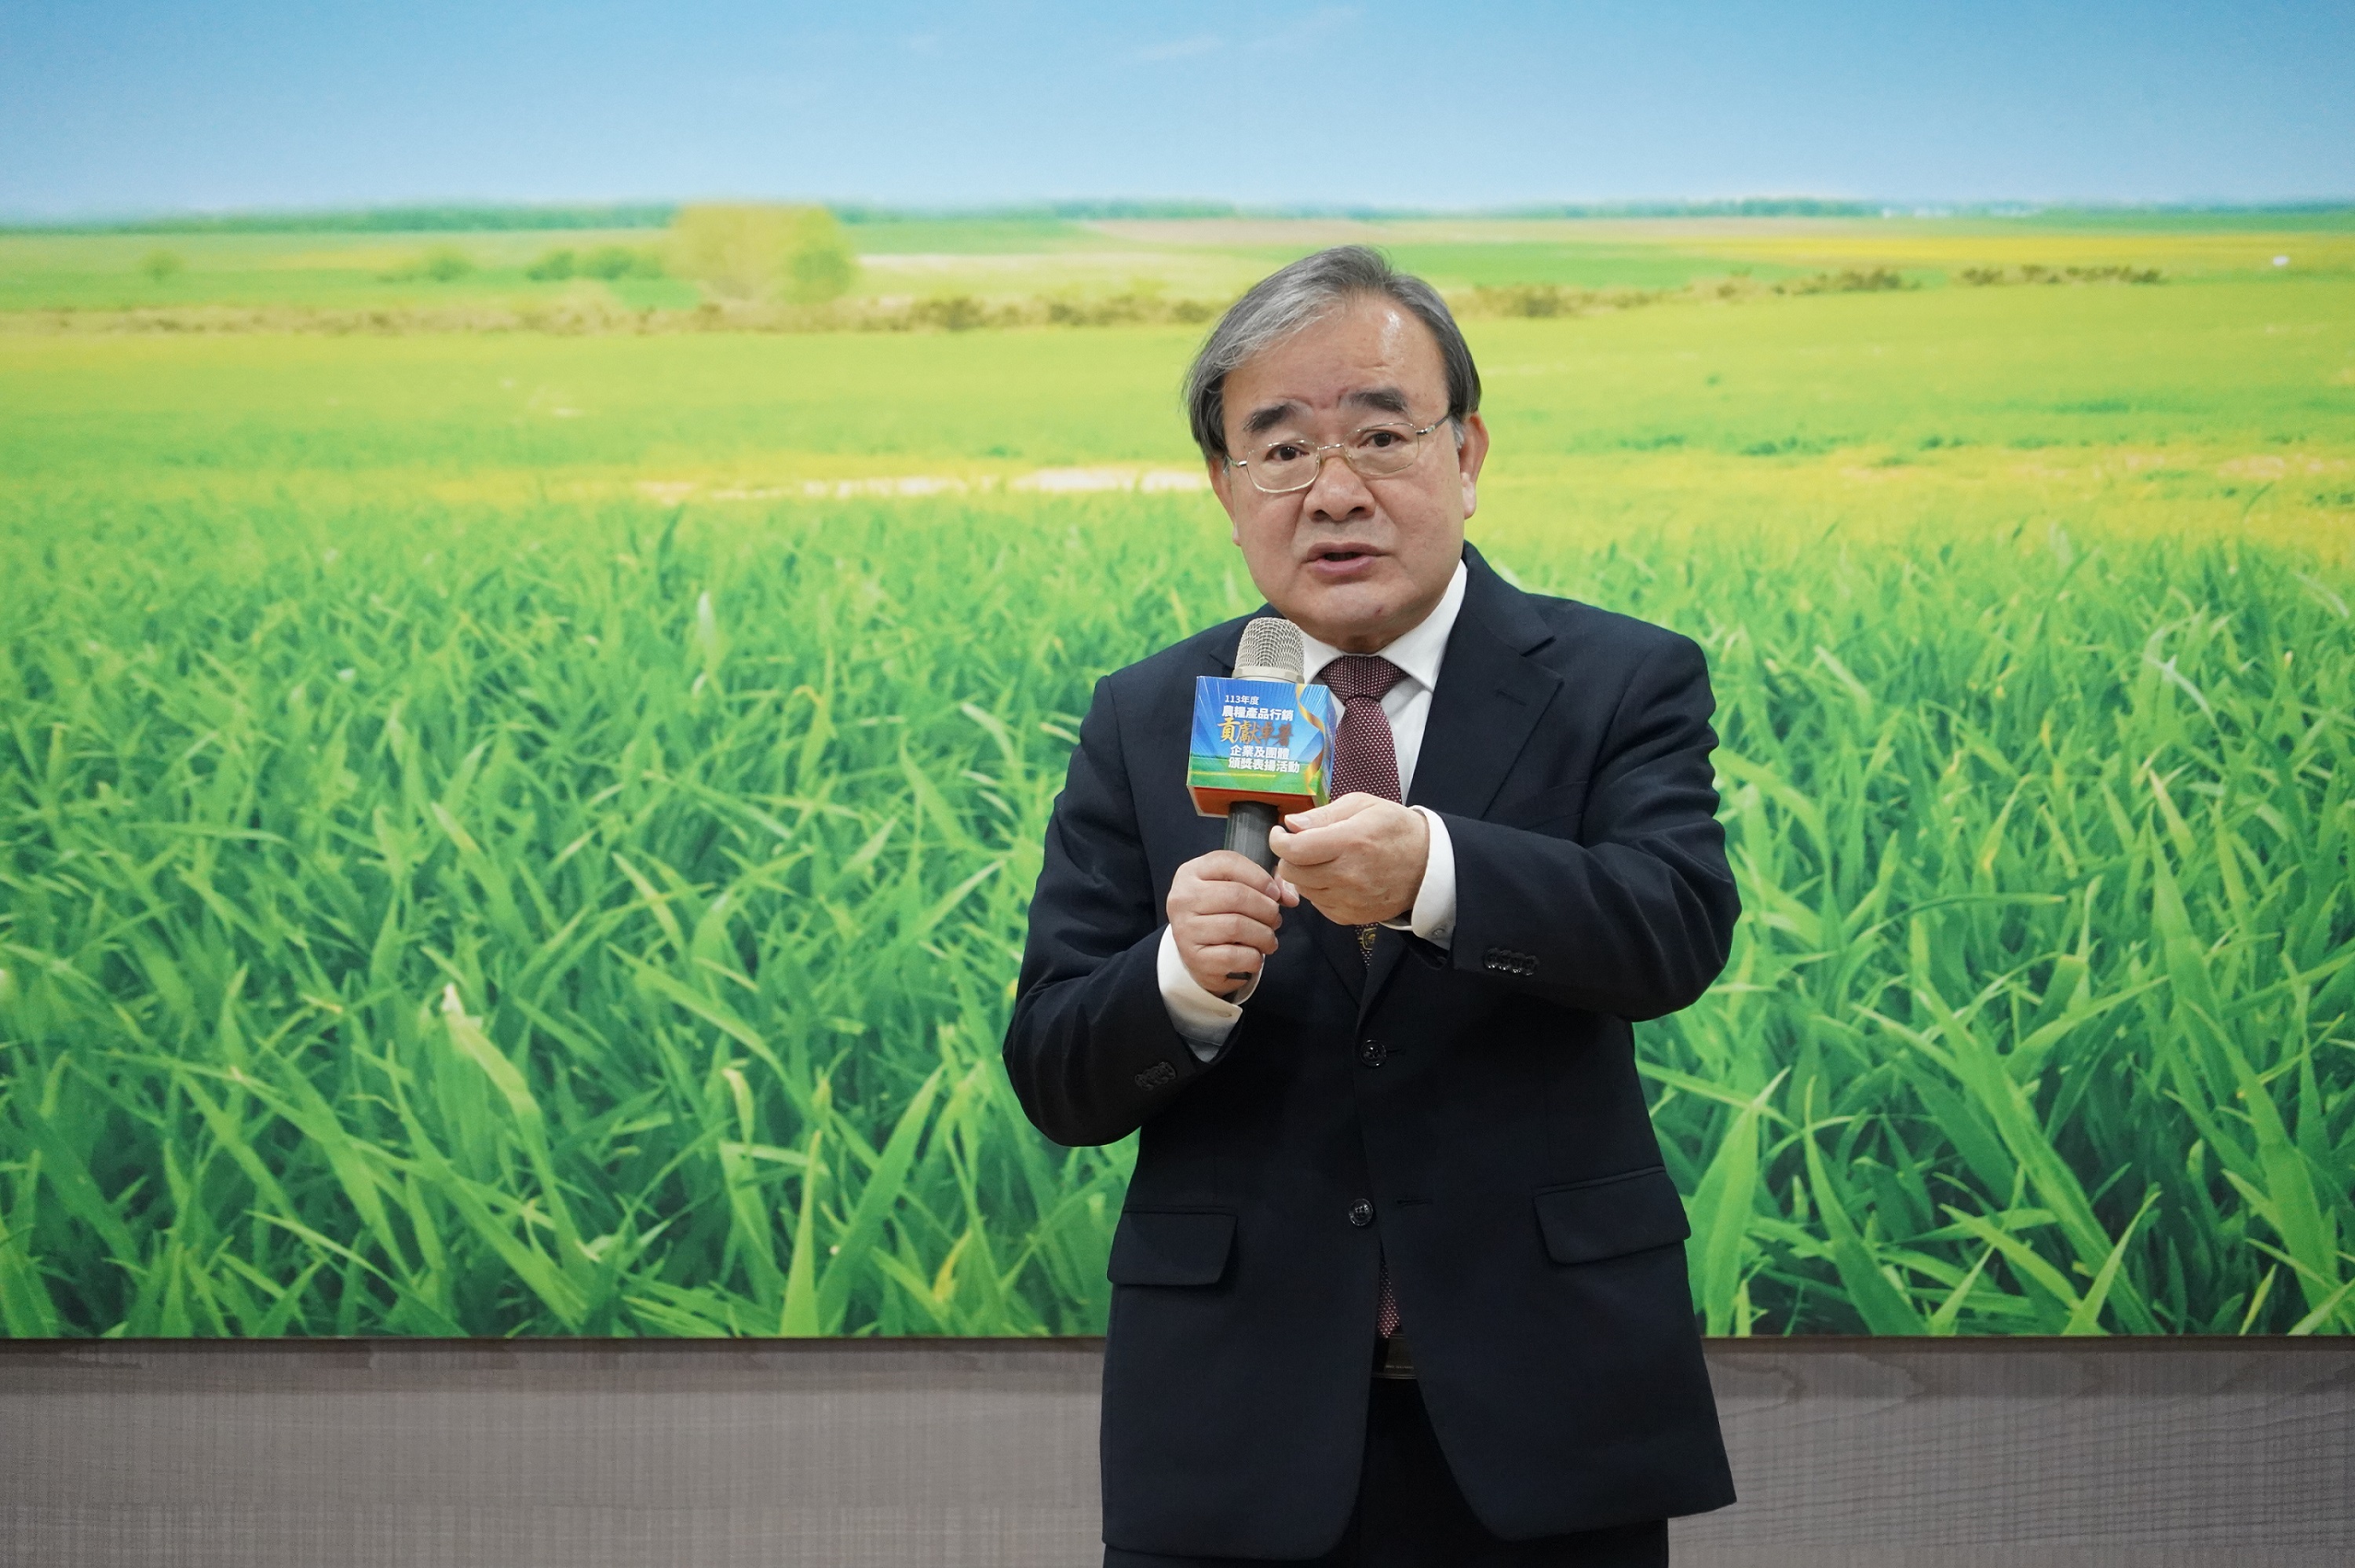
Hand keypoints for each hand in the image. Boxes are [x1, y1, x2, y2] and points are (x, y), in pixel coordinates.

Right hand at [1167, 850, 1298, 997]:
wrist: (1198, 952)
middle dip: (1267, 909)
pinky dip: (1253, 958)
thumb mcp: (1237, 888)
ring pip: (1237, 926)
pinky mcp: (1194, 959)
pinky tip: (1254, 956)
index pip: (1228, 862)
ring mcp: (1184, 930)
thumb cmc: (1222, 914)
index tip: (1275, 894)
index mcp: (1191, 873)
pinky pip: (1234, 956)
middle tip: (1275, 920)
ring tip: (1268, 940)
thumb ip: (1268, 884)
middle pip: (1236, 895)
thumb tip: (1290, 898)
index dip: (1260, 878)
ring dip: (1264, 935)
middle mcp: (1182, 898)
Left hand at [1269, 794, 1428, 926]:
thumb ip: (1323, 814)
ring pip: (1302, 889)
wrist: (1427, 865)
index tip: (1281, 833)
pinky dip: (1317, 890)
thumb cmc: (1394, 829)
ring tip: (1320, 860)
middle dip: (1288, 856)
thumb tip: (1291, 824)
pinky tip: (1333, 876)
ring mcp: (1349, 899)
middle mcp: (1348, 874)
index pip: (1295, 850)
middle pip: (1292, 872)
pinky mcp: (1350, 916)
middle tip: (1299, 845)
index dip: (1278, 840)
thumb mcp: (1363, 805)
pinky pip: (1316, 904)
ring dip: (1303, 873)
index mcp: (1351, 841)